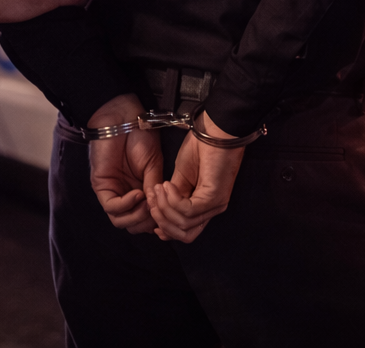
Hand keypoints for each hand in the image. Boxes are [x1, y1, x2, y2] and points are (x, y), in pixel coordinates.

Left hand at [87, 94, 161, 233]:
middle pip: (133, 224)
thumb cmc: (140, 136)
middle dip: (148, 223)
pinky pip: (112, 207)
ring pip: (121, 221)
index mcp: (140, 190)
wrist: (124, 118)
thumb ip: (154, 188)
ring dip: (137, 217)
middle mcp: (126, 194)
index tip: (169, 213)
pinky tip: (138, 194)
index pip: (146, 218)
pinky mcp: (102, 187)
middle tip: (158, 211)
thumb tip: (158, 212)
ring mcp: (113, 192)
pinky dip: (127, 205)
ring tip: (148, 204)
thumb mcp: (154, 165)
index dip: (157, 221)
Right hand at [147, 111, 244, 242]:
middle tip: (152, 200)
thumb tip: (159, 211)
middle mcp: (212, 210)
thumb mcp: (180, 176)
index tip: (150, 211)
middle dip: (162, 220)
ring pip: (183, 224)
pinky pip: (188, 210)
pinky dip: (173, 200)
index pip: (185, 232)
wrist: (215, 130)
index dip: (165, 227)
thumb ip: (173, 197)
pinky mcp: (214, 197)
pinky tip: (168, 185)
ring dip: (164, 208)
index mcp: (204, 206)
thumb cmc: (199, 148)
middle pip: (184, 234)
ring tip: (158, 189)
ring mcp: (215, 205)